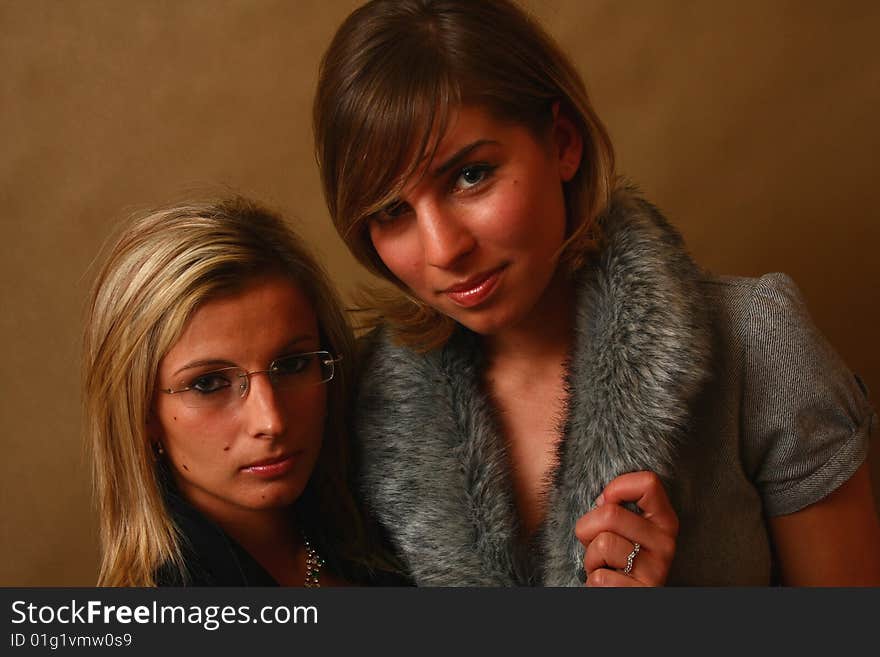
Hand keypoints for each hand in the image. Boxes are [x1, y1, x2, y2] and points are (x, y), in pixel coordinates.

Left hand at [574, 471, 678, 586]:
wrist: (621, 596)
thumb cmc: (616, 559)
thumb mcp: (622, 529)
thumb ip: (617, 508)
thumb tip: (604, 498)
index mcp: (664, 520)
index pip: (648, 482)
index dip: (617, 488)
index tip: (606, 503)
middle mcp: (666, 543)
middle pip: (610, 513)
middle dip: (588, 528)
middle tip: (597, 544)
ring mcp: (657, 570)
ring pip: (602, 544)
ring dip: (591, 557)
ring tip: (604, 566)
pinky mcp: (642, 593)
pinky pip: (600, 577)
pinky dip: (593, 582)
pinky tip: (609, 585)